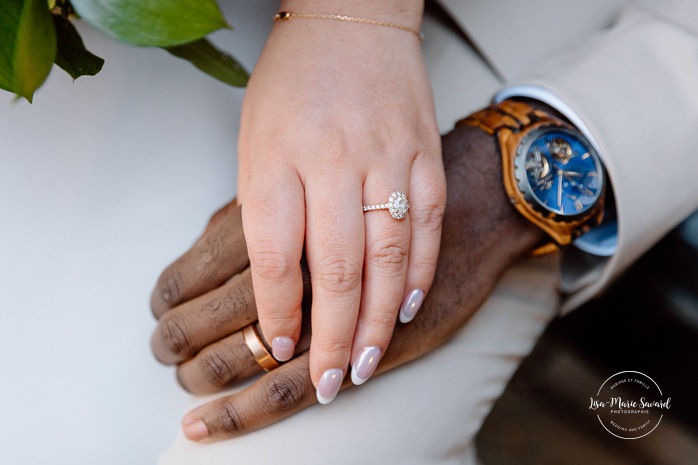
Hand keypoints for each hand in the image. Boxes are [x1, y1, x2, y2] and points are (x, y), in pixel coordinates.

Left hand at [151, 121, 543, 440]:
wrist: (352, 18)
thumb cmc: (293, 82)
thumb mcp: (254, 141)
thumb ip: (265, 211)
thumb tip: (278, 286)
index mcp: (278, 157)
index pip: (277, 257)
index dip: (278, 313)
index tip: (282, 346)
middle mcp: (335, 158)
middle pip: (337, 270)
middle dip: (333, 338)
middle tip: (331, 383)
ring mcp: (387, 155)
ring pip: (389, 258)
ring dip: (379, 321)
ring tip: (367, 362)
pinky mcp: (423, 152)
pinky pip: (427, 226)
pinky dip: (419, 274)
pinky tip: (406, 309)